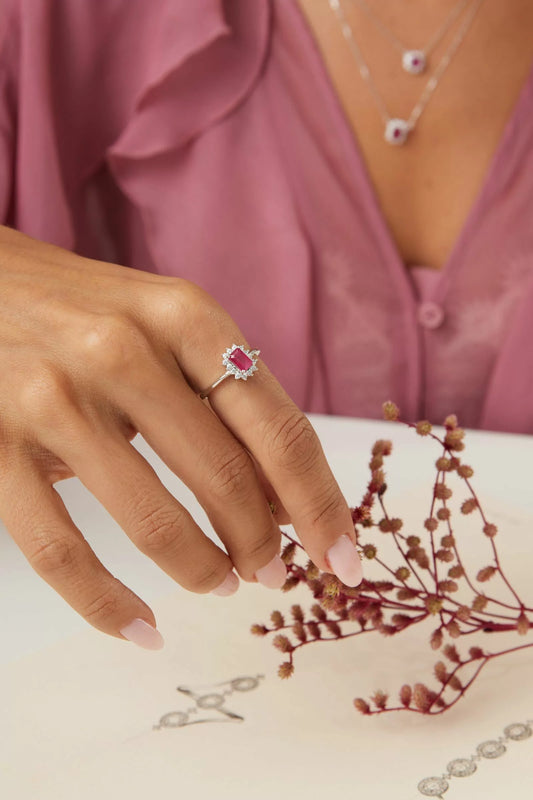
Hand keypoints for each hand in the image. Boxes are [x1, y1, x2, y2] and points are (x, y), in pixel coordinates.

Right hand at [0, 226, 362, 648]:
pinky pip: (61, 551)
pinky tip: (141, 628)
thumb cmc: (92, 313)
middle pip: (226, 480)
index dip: (320, 505)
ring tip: (218, 585)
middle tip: (271, 573)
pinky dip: (108, 606)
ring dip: (202, 572)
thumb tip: (288, 504)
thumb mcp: (171, 327)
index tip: (344, 558)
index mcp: (185, 317)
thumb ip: (230, 400)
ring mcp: (54, 398)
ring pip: (154, 523)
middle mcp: (123, 351)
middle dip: (263, 546)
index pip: (278, 430)